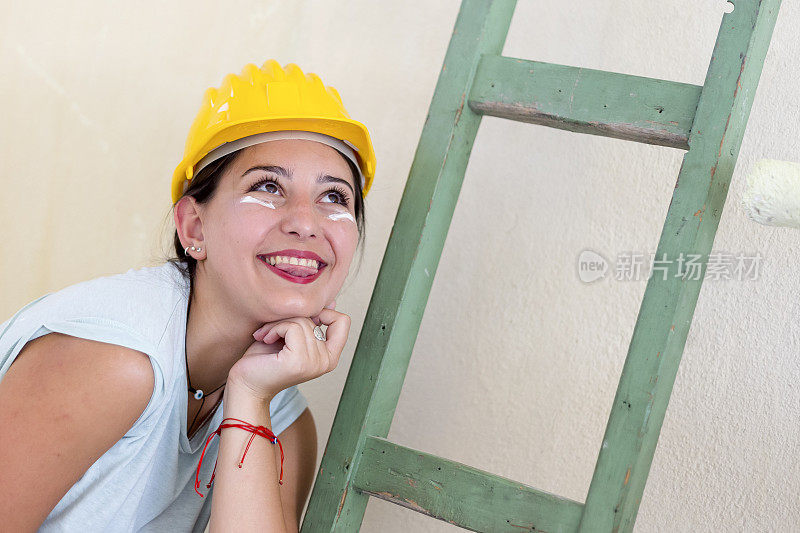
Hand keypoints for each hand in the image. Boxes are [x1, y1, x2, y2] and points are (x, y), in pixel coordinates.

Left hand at [228, 301, 349, 400]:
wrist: (247, 385)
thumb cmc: (266, 360)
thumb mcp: (293, 337)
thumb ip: (311, 323)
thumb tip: (332, 302)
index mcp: (329, 357)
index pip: (343, 322)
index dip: (325, 312)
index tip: (301, 318)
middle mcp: (326, 361)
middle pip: (314, 317)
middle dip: (288, 318)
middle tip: (272, 331)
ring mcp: (314, 362)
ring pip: (301, 321)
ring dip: (278, 324)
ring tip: (267, 336)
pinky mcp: (299, 361)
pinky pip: (291, 328)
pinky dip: (275, 329)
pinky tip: (266, 339)